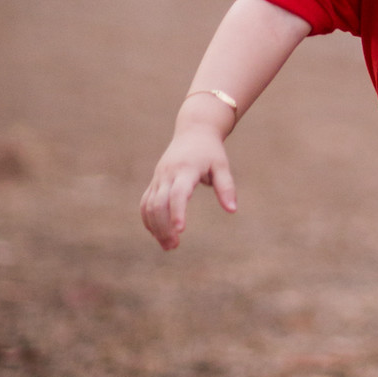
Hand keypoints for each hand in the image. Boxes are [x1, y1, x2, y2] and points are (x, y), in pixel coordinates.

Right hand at [140, 122, 236, 249]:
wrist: (194, 130)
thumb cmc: (211, 150)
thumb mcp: (222, 165)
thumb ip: (226, 187)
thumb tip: (232, 210)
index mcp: (186, 169)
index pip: (177, 194)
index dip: (177, 212)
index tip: (180, 231)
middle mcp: (169, 174)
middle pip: (158, 203)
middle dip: (163, 226)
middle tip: (174, 246)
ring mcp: (159, 177)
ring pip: (149, 205)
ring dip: (155, 227)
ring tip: (169, 246)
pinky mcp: (155, 181)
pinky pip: (146, 202)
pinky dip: (148, 219)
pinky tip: (158, 234)